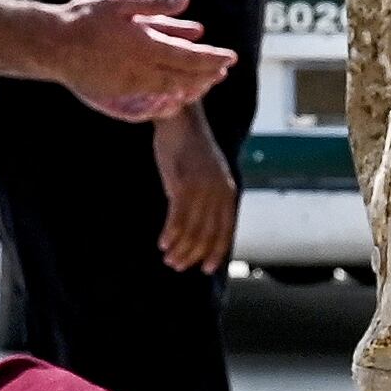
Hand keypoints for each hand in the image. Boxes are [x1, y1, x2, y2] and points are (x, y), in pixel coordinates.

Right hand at [47, 0, 226, 111]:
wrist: (51, 45)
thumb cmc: (85, 18)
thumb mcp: (121, 2)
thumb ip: (155, 3)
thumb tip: (186, 1)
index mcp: (145, 47)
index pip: (191, 58)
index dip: (213, 59)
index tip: (232, 57)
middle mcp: (140, 71)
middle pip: (185, 78)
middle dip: (207, 75)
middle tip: (223, 71)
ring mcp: (129, 86)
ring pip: (170, 91)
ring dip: (191, 86)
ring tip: (205, 81)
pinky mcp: (117, 94)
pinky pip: (151, 97)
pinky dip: (169, 94)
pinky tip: (175, 90)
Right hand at [153, 115, 236, 272]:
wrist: (182, 121)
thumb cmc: (190, 148)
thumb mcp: (207, 175)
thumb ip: (208, 197)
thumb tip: (199, 222)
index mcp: (228, 192)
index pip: (226, 231)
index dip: (216, 252)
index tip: (205, 269)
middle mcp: (219, 193)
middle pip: (207, 234)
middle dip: (192, 254)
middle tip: (176, 265)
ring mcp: (202, 189)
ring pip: (192, 228)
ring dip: (180, 248)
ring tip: (168, 259)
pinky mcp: (184, 183)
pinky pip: (178, 215)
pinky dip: (171, 232)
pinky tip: (162, 243)